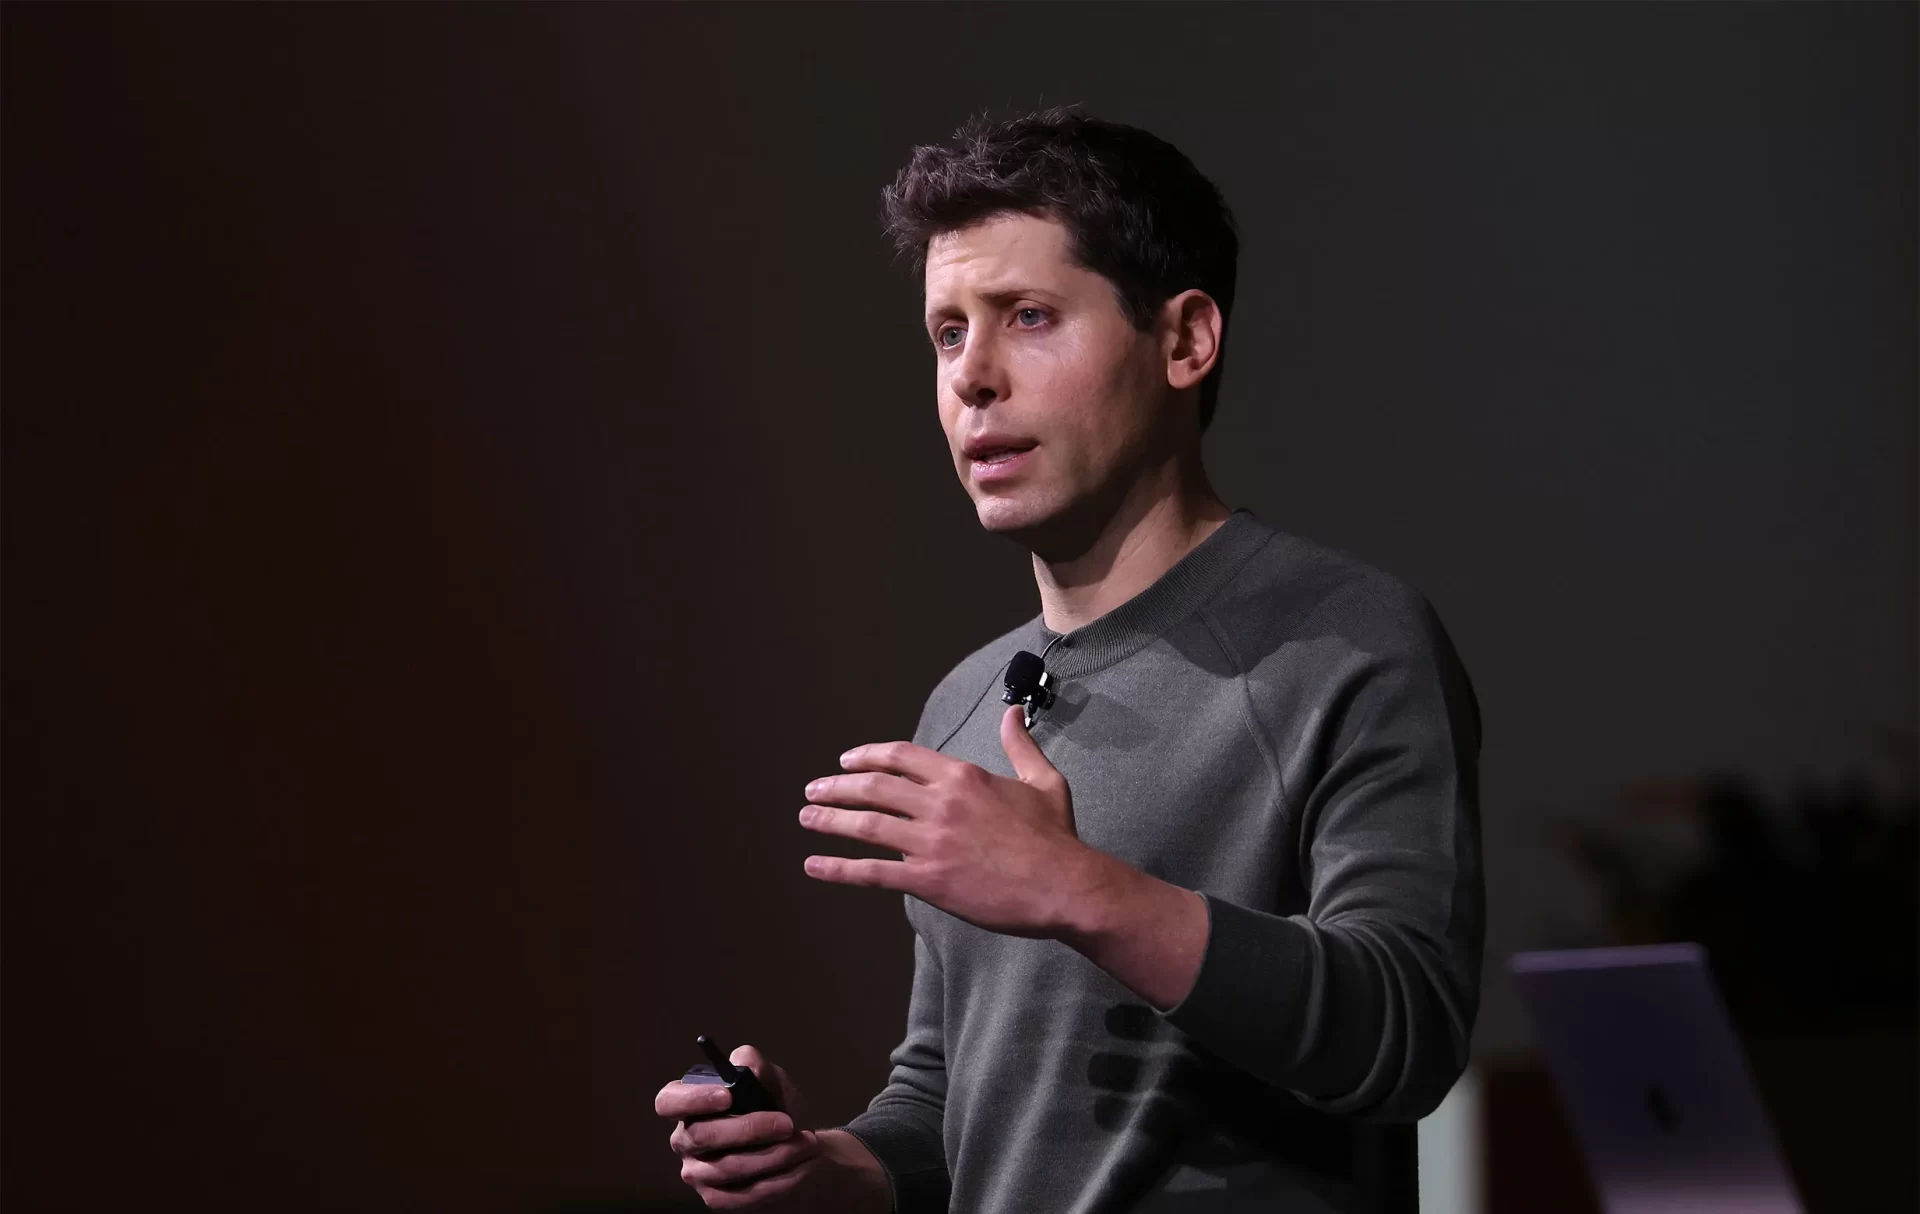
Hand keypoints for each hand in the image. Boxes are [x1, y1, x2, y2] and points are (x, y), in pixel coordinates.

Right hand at [655, 1045, 820, 1209]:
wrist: (794, 1140)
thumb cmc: (772, 1104)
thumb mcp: (769, 1078)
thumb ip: (757, 1065)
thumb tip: (746, 1062)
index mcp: (686, 1104)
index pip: (668, 1101)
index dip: (693, 1099)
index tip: (728, 1095)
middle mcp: (684, 1140)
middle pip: (702, 1136)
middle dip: (749, 1129)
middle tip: (786, 1123)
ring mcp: (697, 1172)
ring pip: (729, 1168)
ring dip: (774, 1156)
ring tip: (806, 1143)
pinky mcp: (716, 1198)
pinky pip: (744, 1194)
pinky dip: (779, 1180)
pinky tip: (802, 1165)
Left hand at [799, 703, 1103, 936]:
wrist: (1064, 885)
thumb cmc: (1056, 836)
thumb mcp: (1043, 780)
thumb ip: (1020, 745)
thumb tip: (1013, 712)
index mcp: (963, 776)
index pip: (902, 757)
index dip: (869, 757)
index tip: (847, 761)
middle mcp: (940, 803)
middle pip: (875, 786)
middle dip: (838, 786)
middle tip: (814, 789)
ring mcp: (931, 841)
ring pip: (867, 824)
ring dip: (830, 819)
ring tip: (806, 817)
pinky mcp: (929, 879)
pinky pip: (873, 872)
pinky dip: (839, 868)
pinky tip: (815, 865)